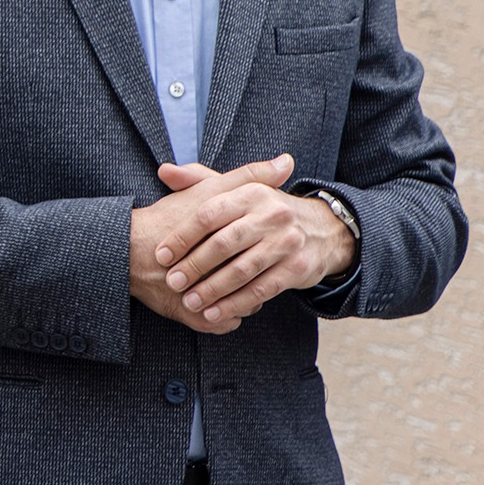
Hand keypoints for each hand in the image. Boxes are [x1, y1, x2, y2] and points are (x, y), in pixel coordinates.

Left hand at [152, 156, 357, 326]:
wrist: (322, 230)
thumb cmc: (264, 210)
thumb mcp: (238, 189)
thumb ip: (199, 179)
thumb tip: (165, 171)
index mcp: (251, 193)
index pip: (208, 214)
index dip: (182, 236)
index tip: (161, 255)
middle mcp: (271, 215)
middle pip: (224, 243)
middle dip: (194, 266)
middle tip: (171, 282)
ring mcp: (286, 242)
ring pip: (242, 270)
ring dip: (212, 289)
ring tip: (190, 301)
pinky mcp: (298, 268)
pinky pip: (261, 290)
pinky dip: (236, 303)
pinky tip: (215, 313)